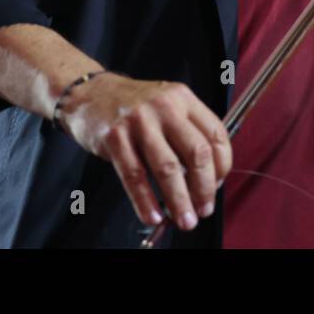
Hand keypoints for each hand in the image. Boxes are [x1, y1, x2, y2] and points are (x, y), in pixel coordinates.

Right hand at [58, 74, 231, 231]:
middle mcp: (164, 106)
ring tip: (184, 220)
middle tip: (203, 209)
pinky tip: (153, 215)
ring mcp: (139, 121)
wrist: (90, 93)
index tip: (217, 185)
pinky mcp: (115, 137)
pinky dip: (146, 201)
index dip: (223, 166)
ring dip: (179, 200)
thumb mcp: (167, 105)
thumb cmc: (133, 105)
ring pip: (168, 168)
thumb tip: (207, 178)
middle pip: (196, 153)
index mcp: (183, 98)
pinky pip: (134, 176)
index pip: (216, 134)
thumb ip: (187, 132)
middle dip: (204, 188)